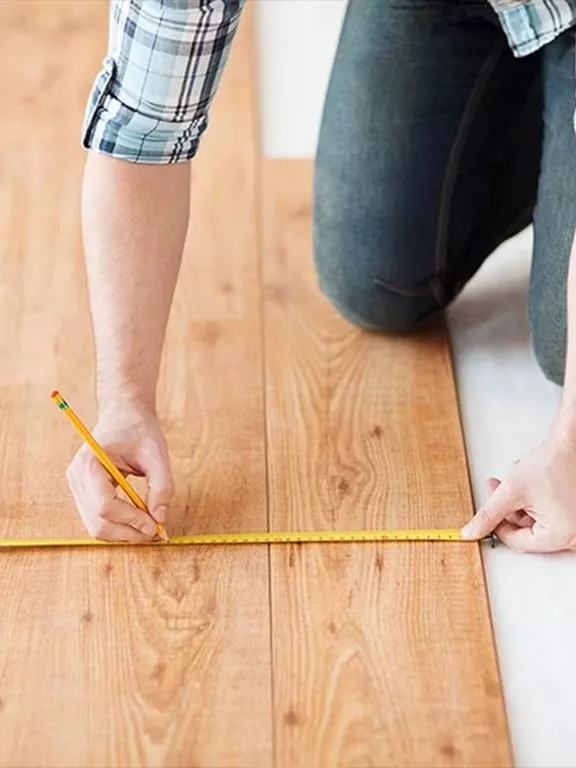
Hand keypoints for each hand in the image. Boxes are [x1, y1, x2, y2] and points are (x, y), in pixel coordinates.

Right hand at [66, 402, 174, 541]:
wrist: (124, 416)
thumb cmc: (139, 430)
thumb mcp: (157, 453)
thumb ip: (162, 485)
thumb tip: (160, 518)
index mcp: (89, 463)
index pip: (105, 506)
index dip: (131, 520)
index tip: (156, 525)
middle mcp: (77, 478)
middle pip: (98, 523)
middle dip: (129, 532)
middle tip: (157, 532)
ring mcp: (77, 487)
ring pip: (97, 527)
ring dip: (125, 533)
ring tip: (151, 526)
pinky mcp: (85, 494)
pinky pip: (99, 520)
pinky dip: (120, 526)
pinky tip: (141, 520)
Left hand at [460, 434, 575, 552]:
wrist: (570, 444)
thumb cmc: (552, 464)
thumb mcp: (511, 491)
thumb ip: (488, 514)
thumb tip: (472, 532)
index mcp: (560, 536)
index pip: (517, 542)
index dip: (498, 525)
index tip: (489, 511)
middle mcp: (572, 537)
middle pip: (526, 531)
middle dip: (509, 508)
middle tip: (498, 488)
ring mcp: (575, 527)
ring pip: (535, 521)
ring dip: (519, 503)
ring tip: (515, 481)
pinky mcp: (574, 517)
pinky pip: (548, 516)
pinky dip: (533, 502)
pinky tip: (528, 484)